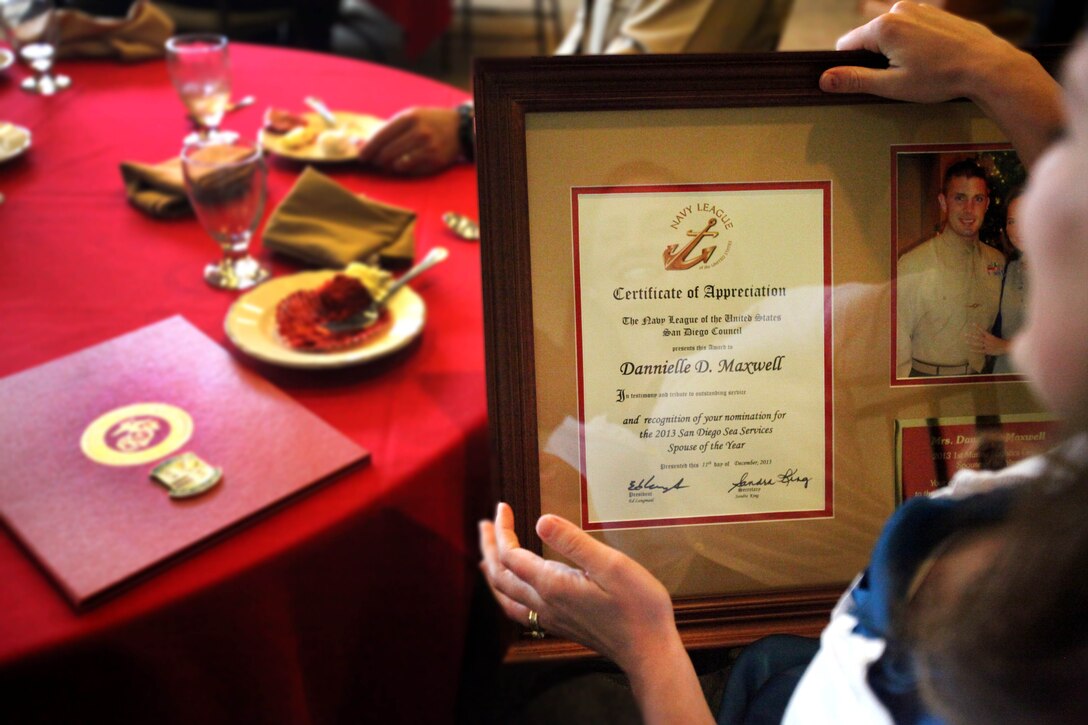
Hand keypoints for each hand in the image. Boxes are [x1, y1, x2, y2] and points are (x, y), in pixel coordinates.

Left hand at [358, 107, 460, 175]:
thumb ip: (386, 129)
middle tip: (374, 161)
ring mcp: (428, 148)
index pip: (381, 137)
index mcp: (409, 118)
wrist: (459, 128)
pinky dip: (403, 170)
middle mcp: (419, 132)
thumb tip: (356, 142)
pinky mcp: (435, 161)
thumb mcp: (409, 117)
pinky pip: (410, 171)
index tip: (361, 156)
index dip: (367, 149)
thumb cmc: (428, 122)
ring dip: (389, 166)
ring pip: (397, 165)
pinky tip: (404, 164)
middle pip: (386, 153)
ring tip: (388, 163)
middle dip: (376, 160)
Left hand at [479, 503, 675, 670]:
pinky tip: (515, 589)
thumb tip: (541, 519)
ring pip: (505, 597)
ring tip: (486, 556)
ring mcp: (551, 618)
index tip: (502, 507)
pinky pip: (519, 610)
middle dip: (488, 548)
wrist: (648, 652)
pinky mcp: (561, 625)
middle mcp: (545, 604)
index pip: (511, 555)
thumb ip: (574, 542)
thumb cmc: (637, 607)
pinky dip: (506, 594)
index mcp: (552, 585)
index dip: (502, 530)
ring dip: (492, 572)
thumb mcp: (611, 565)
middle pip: (500, 576)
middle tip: (483, 525)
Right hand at [821, 2, 1011, 102]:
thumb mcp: (892, 86)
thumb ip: (855, 80)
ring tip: (918, 70)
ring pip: (889, 33)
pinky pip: (909, 28)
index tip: (866, 81)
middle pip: (868, 38)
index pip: (845, 45)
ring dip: (894, 52)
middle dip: (875, 59)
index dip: (849, 67)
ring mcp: (918, 8)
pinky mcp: (933, 12)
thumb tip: (824, 80)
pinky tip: (930, 60)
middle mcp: (898, 10)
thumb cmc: (942, 77)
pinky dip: (912, 44)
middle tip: (898, 79)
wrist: (987, 65)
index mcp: (884, 27)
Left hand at [966, 323, 1010, 355]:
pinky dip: (975, 350)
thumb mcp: (995, 337)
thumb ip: (989, 336)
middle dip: (971, 336)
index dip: (977, 327)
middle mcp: (987, 341)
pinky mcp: (987, 351)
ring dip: (971, 342)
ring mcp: (986, 346)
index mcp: (989, 336)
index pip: (982, 330)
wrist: (1006, 347)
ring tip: (965, 341)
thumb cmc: (1001, 342)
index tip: (972, 323)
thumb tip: (984, 333)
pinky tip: (970, 349)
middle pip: (977, 337)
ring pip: (977, 344)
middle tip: (964, 334)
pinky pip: (980, 351)